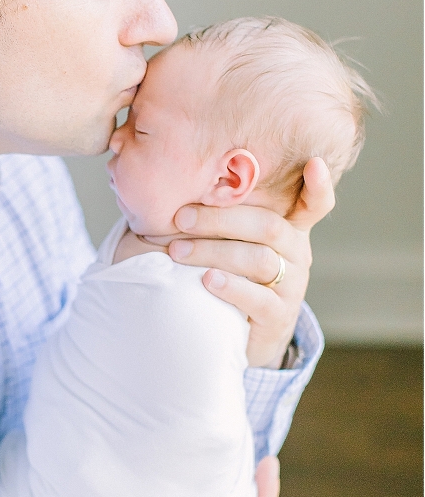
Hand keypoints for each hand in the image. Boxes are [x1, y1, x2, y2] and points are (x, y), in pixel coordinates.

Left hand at [167, 158, 334, 367]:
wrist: (245, 334)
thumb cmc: (234, 275)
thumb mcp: (235, 243)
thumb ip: (224, 217)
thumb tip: (178, 187)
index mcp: (290, 229)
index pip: (315, 203)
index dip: (318, 185)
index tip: (314, 163)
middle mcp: (297, 253)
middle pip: (267, 227)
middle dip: (220, 219)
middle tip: (180, 217)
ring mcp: (292, 285)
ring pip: (259, 260)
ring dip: (213, 252)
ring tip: (177, 252)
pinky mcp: (279, 316)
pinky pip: (259, 299)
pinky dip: (231, 287)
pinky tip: (207, 280)